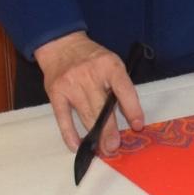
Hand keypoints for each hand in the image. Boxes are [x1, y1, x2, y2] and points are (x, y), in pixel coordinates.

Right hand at [35, 31, 143, 155]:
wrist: (61, 44)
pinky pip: (63, 117)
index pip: (124, 90)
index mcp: (109, 66)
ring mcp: (71, 84)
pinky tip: (77, 146)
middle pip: (102, 108)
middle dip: (109, 131)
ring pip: (85, 115)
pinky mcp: (56, 93)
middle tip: (115, 148)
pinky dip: (69, 134)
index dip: (132, 110)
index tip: (137, 126)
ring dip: (94, 136)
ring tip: (102, 150)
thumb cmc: (92, 59)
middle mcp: (89, 75)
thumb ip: (121, 87)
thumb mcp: (112, 65)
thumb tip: (130, 118)